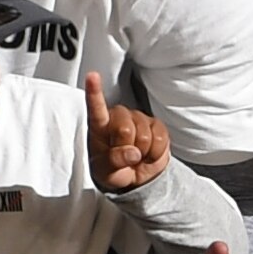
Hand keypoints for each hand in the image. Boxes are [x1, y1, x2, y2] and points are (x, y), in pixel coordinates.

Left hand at [82, 72, 167, 190]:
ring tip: (136, 156)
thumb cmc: (113, 170)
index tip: (92, 76)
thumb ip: (113, 162)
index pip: (95, 107)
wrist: (134, 177)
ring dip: (142, 152)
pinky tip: (148, 153)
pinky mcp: (156, 125)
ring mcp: (138, 118)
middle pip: (124, 128)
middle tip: (125, 156)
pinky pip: (160, 138)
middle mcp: (118, 117)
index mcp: (98, 126)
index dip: (94, 92)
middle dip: (126, 147)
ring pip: (144, 135)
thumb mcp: (105, 172)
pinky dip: (155, 152)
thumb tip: (132, 153)